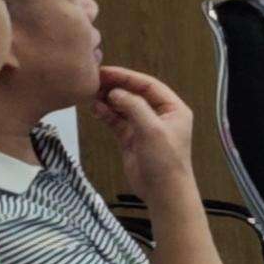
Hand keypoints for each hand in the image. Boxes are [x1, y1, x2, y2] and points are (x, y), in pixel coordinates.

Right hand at [94, 65, 197, 195]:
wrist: (163, 191)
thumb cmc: (165, 161)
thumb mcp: (151, 129)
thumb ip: (134, 107)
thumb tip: (116, 92)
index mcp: (173, 109)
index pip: (149, 85)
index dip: (127, 77)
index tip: (106, 71)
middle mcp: (161, 115)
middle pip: (135, 94)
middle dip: (115, 86)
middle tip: (94, 80)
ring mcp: (145, 126)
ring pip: (124, 107)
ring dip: (108, 100)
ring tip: (90, 92)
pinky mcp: (132, 138)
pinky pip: (117, 121)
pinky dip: (106, 114)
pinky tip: (94, 108)